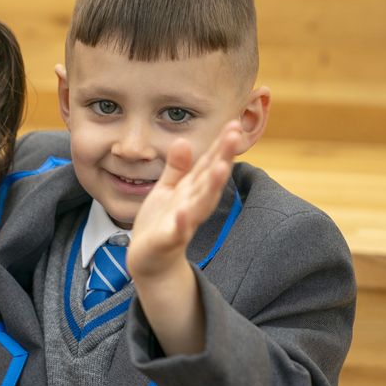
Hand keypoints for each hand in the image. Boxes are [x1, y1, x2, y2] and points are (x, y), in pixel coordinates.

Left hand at [128, 121, 241, 278]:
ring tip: (221, 168)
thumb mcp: (168, 190)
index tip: (234, 123)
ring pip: (200, 204)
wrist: (149, 261)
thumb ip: (178, 169)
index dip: (220, 145)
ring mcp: (182, 223)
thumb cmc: (160, 223)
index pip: (209, 164)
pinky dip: (181, 223)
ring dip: (212, 187)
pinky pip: (176, 232)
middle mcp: (192, 204)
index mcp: (192, 190)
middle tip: (235, 135)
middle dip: (223, 158)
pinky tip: (182, 213)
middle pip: (210, 179)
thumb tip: (183, 141)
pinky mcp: (168, 241)